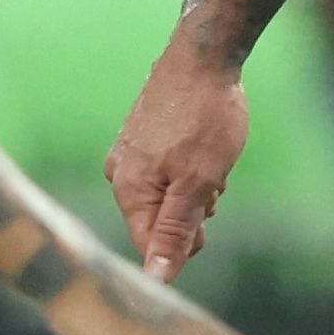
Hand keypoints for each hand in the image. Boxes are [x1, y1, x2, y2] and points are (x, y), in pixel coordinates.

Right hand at [106, 37, 251, 281]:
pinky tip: (206, 146)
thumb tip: (156, 279)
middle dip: (193, 210)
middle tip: (213, 181)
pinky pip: (169, 171)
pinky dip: (192, 166)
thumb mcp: (198, 184)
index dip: (183, 243)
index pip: (149, 245)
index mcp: (128, 189)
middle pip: (161, 220)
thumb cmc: (204, 119)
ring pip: (170, 194)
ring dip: (198, 187)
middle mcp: (119, 173)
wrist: (204, 56)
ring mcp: (130, 152)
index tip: (207, 217)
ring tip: (213, 157)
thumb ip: (175, 233)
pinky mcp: (143, 135)